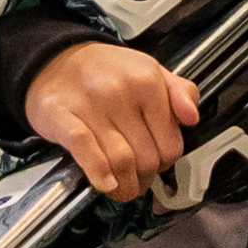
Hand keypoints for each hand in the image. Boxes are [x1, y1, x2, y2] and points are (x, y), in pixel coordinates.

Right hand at [28, 40, 198, 203]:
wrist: (56, 60)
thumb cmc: (107, 72)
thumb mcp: (152, 71)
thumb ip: (180, 92)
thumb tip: (192, 118)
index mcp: (147, 81)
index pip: (170, 144)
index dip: (165, 162)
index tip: (156, 164)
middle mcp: (120, 91)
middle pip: (146, 158)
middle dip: (144, 178)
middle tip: (138, 180)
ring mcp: (89, 104)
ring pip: (120, 161)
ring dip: (125, 185)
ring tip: (122, 187)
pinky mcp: (60, 115)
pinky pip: (85, 149)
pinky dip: (98, 172)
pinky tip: (106, 184)